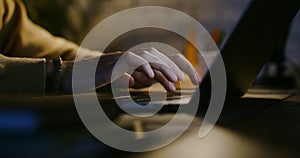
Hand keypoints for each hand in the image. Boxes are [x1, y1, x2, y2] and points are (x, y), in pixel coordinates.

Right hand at [62, 47, 200, 92]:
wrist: (77, 77)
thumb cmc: (96, 80)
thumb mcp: (117, 80)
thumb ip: (129, 78)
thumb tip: (139, 80)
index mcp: (132, 62)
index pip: (154, 61)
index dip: (168, 68)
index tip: (179, 80)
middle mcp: (129, 58)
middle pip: (155, 56)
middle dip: (171, 66)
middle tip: (181, 79)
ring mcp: (122, 59)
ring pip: (147, 57)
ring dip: (162, 67)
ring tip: (173, 79)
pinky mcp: (114, 63)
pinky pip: (131, 61)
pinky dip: (142, 66)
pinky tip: (150, 76)